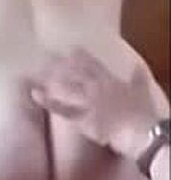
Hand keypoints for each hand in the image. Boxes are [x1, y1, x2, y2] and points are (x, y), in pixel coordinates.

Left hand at [27, 48, 158, 159]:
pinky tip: (35, 94)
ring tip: (38, 71)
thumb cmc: (143, 112)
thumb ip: (137, 77)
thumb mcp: (142, 91)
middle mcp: (97, 88)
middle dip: (61, 64)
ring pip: (66, 87)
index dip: (80, 55)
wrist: (141, 131)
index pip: (93, 64)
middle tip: (46, 56)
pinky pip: (61, 109)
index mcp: (110, 81)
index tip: (70, 48)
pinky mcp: (82, 117)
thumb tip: (137, 66)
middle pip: (75, 72)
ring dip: (52, 78)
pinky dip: (47, 101)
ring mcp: (88, 102)